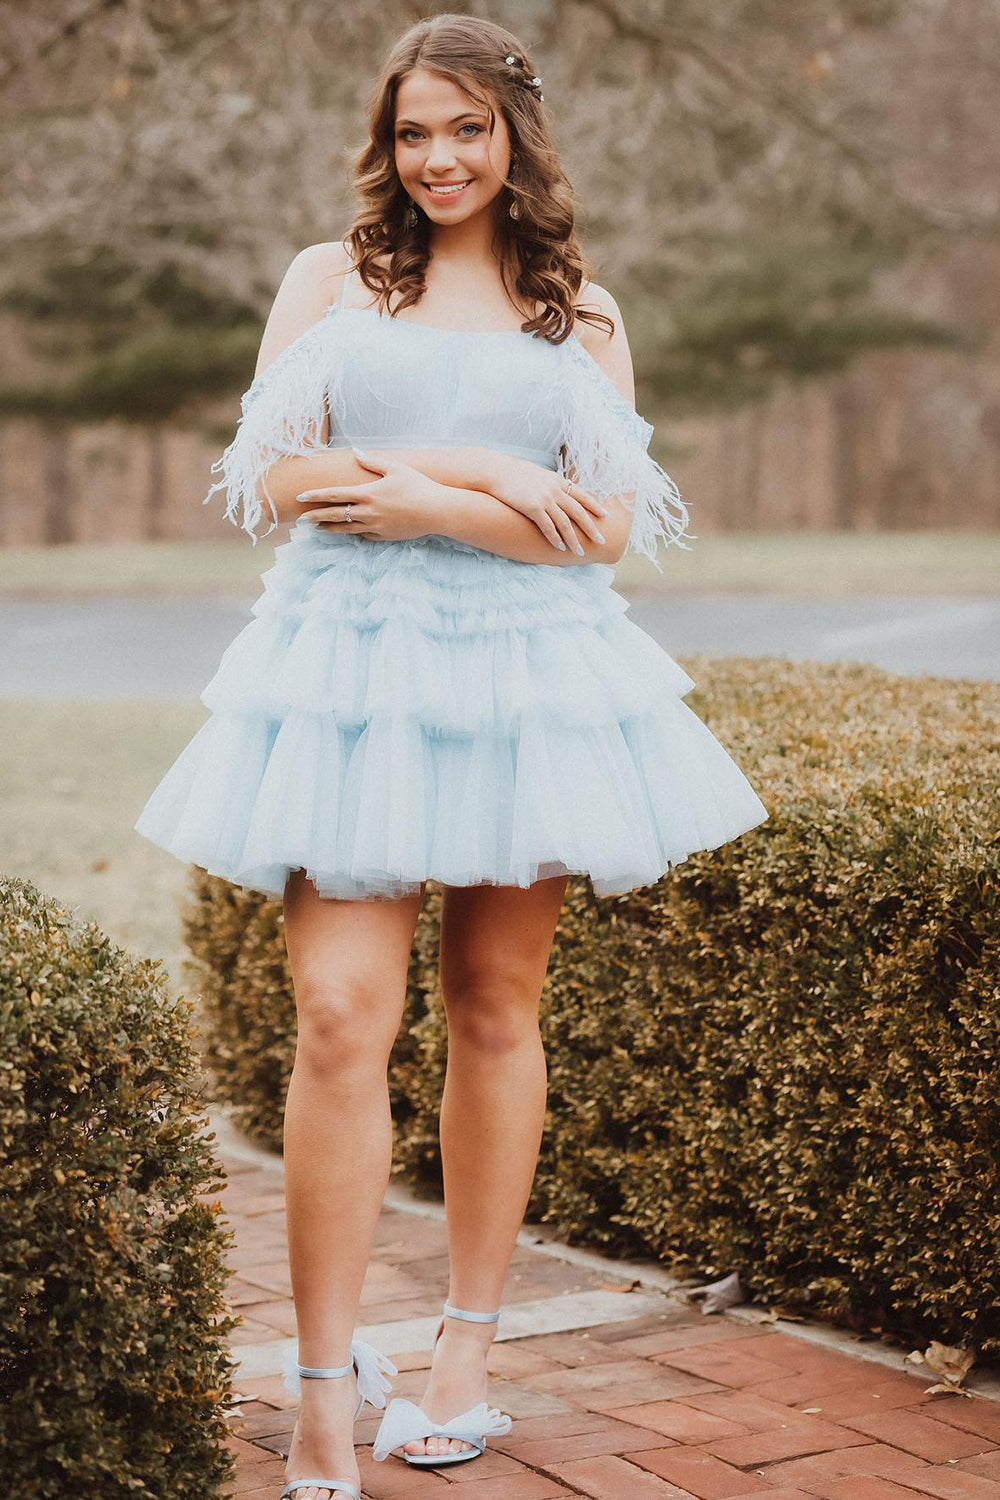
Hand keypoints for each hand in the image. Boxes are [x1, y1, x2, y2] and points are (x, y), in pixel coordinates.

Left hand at [295, 451, 443, 541]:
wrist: (437, 511)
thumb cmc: (418, 486)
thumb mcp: (396, 468)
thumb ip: (372, 461)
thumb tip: (355, 452)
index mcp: (368, 494)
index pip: (335, 495)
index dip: (316, 496)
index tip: (301, 498)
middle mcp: (368, 512)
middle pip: (335, 516)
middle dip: (316, 517)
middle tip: (301, 519)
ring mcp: (375, 527)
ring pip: (346, 530)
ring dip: (330, 528)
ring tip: (318, 528)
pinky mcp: (384, 536)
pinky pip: (363, 536)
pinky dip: (353, 533)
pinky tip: (347, 531)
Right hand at [481, 451, 610, 553]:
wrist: (496, 471)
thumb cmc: (514, 474)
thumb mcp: (538, 474)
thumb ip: (550, 484)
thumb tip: (558, 491)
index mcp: (558, 481)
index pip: (582, 495)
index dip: (595, 506)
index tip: (606, 515)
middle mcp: (555, 490)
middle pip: (579, 512)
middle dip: (591, 527)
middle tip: (601, 540)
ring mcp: (544, 499)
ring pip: (565, 523)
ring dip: (574, 540)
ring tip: (580, 552)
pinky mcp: (532, 507)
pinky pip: (548, 527)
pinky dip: (555, 539)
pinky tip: (560, 548)